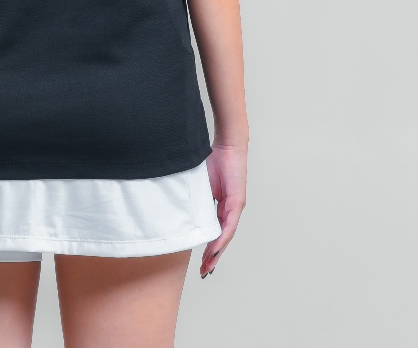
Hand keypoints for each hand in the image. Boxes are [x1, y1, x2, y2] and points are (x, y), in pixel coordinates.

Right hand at [200, 142, 246, 276]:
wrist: (228, 145)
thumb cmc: (213, 159)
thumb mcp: (199, 183)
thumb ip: (194, 197)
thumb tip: (180, 206)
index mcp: (221, 205)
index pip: (215, 231)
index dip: (208, 247)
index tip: (201, 260)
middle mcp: (230, 209)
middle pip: (221, 238)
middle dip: (212, 256)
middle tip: (204, 271)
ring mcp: (235, 207)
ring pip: (226, 235)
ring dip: (217, 251)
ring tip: (209, 265)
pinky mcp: (237, 201)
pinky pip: (229, 224)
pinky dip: (222, 237)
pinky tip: (216, 248)